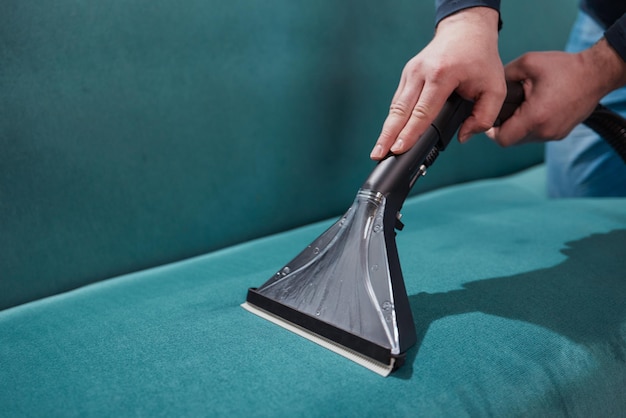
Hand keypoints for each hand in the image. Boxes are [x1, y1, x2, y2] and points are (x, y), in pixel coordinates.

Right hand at [370, 7, 505, 159]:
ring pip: (395, 107)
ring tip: (378, 150)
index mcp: (442, 75)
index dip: (409, 133)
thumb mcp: (495, 88)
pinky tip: (389, 135)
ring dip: (386, 130)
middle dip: (388, 136)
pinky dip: (393, 119)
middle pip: (400, 111)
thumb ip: (484, 117)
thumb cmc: (480, 59)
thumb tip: (463, 136)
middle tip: (378, 155)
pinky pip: (398, 101)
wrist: (466, 30)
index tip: (398, 149)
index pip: (422, 112)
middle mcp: (421, 73)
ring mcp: (411, 72)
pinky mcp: (407, 74)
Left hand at [488, 38, 625, 145]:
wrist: (596, 74)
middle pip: (511, 141)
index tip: (492, 117)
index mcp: (535, 117)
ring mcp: (554, 135)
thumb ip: (504, 76)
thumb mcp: (528, 63)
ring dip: (517, 128)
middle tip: (504, 111)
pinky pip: (537, 136)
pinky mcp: (560, 134)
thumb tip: (490, 89)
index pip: (502, 139)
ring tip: (519, 108)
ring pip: (524, 140)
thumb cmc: (563, 67)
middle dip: (503, 128)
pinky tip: (532, 110)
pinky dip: (530, 127)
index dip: (491, 131)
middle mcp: (545, 131)